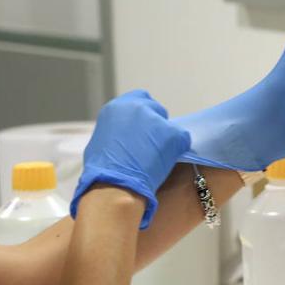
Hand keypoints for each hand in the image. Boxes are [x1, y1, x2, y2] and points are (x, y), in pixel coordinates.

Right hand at [71, 90, 190, 228]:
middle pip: (156, 110)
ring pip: (169, 127)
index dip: (144, 114)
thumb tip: (124, 137)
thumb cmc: (102, 171)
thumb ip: (116, 131)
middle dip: (156, 127)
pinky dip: (177, 151)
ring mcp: (155, 119)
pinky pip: (182, 140)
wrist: (114, 185)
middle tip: (152, 147)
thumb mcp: (101, 141)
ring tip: (156, 160)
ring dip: (165, 140)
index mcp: (117, 107)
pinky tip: (165, 164)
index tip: (144, 129)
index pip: (139, 98)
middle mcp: (136, 107)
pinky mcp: (172, 133)